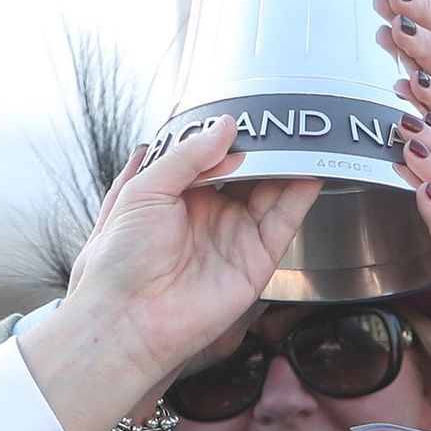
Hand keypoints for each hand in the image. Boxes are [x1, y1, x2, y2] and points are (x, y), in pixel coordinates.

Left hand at [24, 117, 317, 430]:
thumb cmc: (120, 261)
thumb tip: (224, 128)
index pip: (211, 154)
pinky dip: (301, 194)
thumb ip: (186, 156)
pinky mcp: (256, 259)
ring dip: (288, 163)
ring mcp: (235, 235)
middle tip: (282, 119)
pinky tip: (311, 169)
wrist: (128, 319)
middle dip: (264, 145)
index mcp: (176, 195)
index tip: (247, 111)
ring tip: (305, 136)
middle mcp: (209, 213)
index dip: (229, 134)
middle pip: (248, 169)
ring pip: (272, 190)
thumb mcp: (144, 191)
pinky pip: (284, 220)